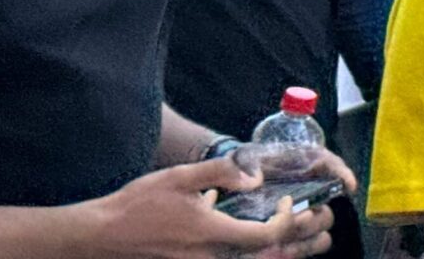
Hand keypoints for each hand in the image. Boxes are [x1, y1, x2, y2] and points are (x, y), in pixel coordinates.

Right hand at [77, 157, 335, 255]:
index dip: (290, 221)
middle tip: (323, 223)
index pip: (266, 236)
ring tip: (312, 240)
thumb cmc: (138, 206)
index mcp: (211, 234)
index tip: (293, 201)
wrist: (101, 237)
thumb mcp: (181, 178)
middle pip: (268, 257)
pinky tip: (269, 248)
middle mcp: (210, 258)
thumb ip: (221, 173)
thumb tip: (256, 177)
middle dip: (301, 242)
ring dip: (287, 254)